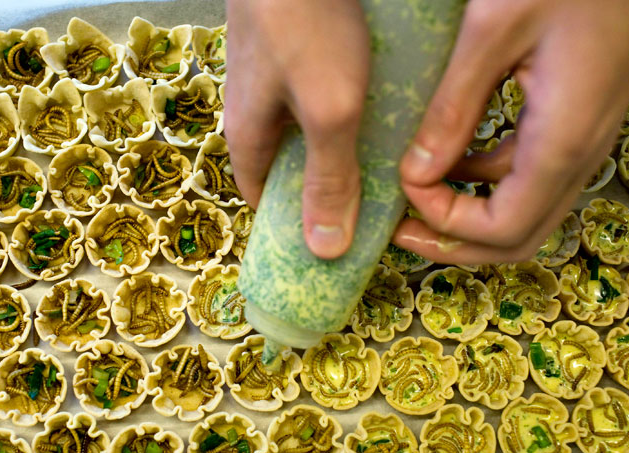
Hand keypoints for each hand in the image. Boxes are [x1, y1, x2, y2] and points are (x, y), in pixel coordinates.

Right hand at [224, 0, 369, 258]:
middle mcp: (253, 106)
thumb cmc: (307, 25)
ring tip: (381, 159)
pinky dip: (344, 109)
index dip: (289, 224)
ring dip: (338, 147)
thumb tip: (326, 251)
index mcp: (246, 134)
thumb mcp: (328, 112)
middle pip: (286, 164)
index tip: (328, 241)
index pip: (259, 196)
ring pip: (304, 128)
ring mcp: (273, 73)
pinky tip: (378, 106)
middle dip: (321, 187)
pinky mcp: (296, 45)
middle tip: (366, 203)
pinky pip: (318, 93)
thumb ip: (329, 179)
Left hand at [395, 0, 628, 264]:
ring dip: (467, 215)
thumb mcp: (495, 30)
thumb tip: (417, 173)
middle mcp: (580, 152)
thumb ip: (453, 108)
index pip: (504, 228)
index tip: (406, 190)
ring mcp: (583, 139)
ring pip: (524, 211)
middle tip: (402, 228)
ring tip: (416, 197)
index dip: (447, 226)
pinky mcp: (576, 120)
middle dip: (455, 243)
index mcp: (562, 140)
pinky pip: (528, 175)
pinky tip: (450, 158)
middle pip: (518, 238)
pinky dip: (483, 182)